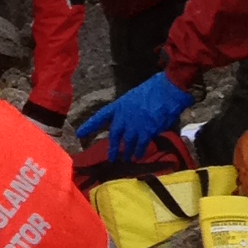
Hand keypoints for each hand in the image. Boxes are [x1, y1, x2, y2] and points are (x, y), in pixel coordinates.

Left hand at [75, 75, 200, 159]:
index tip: (79, 134)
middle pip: (115, 135)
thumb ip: (132, 107)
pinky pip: (141, 145)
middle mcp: (124, 116)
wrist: (168, 90)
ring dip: (127, 152)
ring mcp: (134, 125)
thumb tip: (136, 116)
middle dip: (113, 147)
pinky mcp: (146, 132)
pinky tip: (138, 157)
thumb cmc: (156, 87)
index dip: (90, 126)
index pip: (101, 116)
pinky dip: (139, 152)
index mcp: (120, 105)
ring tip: (126, 159)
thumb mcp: (137, 95)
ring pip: (127, 143)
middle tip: (111, 158)